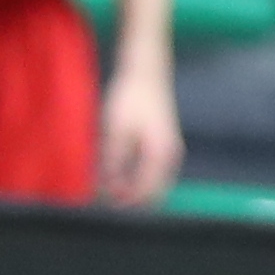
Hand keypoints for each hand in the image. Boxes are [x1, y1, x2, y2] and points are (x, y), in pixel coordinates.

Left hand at [97, 53, 183, 205]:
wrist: (147, 71)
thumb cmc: (131, 97)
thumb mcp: (116, 130)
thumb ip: (113, 160)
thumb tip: (107, 186)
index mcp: (160, 154)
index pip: (145, 190)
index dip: (124, 200)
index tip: (104, 203)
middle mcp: (170, 156)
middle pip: (154, 192)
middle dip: (131, 199)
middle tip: (106, 200)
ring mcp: (170, 150)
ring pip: (155, 183)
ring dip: (134, 189)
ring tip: (109, 188)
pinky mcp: (164, 144)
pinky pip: (154, 172)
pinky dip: (138, 178)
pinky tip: (120, 175)